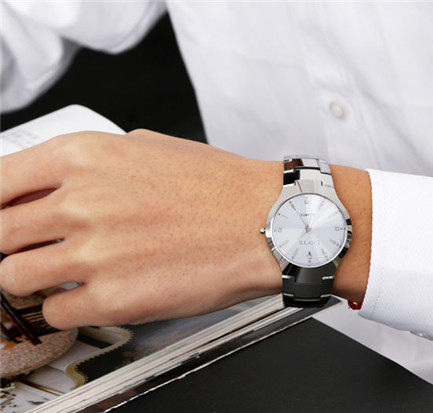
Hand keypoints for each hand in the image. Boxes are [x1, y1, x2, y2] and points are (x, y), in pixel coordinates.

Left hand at [0, 130, 283, 327]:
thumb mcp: (148, 145)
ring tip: (62, 275)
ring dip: (33, 280)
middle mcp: (79, 202)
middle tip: (36, 249)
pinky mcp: (112, 299)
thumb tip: (57, 182)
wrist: (267, 221)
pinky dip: (67, 307)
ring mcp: (92, 253)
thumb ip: (92, 163)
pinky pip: (55, 312)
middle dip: (14, 244)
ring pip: (12, 278)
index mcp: (84, 156)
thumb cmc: (220, 186)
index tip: (2, 217)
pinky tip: (93, 294)